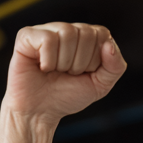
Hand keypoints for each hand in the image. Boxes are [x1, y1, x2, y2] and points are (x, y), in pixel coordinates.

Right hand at [2, 22, 125, 123]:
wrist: (40, 112)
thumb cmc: (67, 96)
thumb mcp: (100, 86)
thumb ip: (115, 67)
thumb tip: (109, 45)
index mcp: (85, 37)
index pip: (102, 34)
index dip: (95, 60)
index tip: (84, 73)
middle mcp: (67, 29)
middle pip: (86, 33)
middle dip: (80, 63)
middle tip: (67, 74)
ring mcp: (47, 30)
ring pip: (67, 33)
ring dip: (64, 63)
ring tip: (55, 71)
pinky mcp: (27, 35)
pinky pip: (48, 39)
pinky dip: (48, 61)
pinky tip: (42, 68)